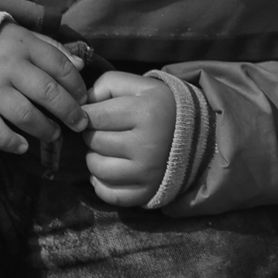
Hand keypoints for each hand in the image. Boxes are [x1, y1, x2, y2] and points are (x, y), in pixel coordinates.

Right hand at [0, 22, 87, 154]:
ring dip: (45, 128)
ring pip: (25, 114)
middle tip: (79, 123)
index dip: (77, 85)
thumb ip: (52, 49)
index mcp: (24, 46)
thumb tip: (81, 66)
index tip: (84, 98)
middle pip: (48, 92)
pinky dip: (10, 142)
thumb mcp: (24, 37)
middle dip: (70, 111)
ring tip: (54, 134)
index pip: (60, 66)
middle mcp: (9, 67)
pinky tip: (23, 146)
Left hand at [81, 71, 176, 206]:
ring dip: (95, 157)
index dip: (88, 113)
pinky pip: (107, 193)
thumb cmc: (161, 107)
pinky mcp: (145, 192)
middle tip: (107, 130)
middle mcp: (147, 145)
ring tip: (109, 148)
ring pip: (96, 167)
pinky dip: (101, 183)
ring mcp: (146, 172)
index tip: (96, 113)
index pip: (93, 116)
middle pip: (94, 141)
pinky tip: (111, 169)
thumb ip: (107, 84)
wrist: (196, 135)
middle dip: (93, 134)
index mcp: (146, 112)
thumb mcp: (141, 85)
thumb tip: (82, 106)